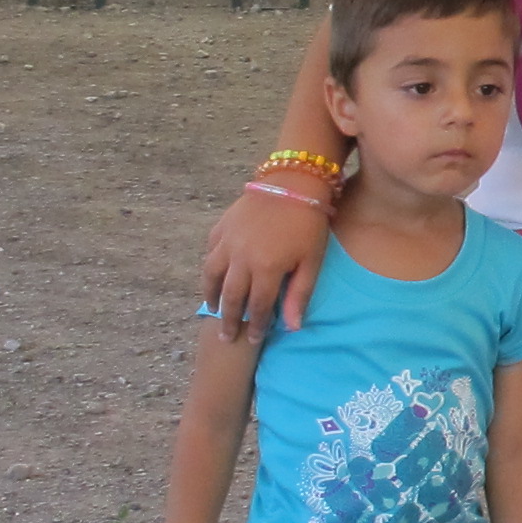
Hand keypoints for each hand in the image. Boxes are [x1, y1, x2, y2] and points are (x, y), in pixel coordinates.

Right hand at [202, 181, 331, 333]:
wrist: (293, 182)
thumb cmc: (309, 223)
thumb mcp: (311, 261)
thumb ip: (299, 295)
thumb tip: (292, 328)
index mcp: (266, 268)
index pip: (258, 306)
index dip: (256, 326)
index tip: (253, 340)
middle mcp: (240, 258)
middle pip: (231, 296)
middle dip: (229, 320)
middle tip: (226, 337)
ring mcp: (227, 241)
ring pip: (212, 275)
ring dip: (212, 296)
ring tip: (213, 310)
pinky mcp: (221, 227)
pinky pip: (210, 252)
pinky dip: (210, 268)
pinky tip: (213, 276)